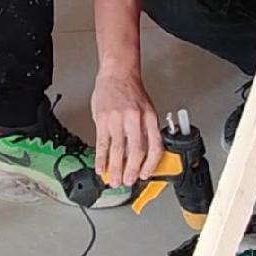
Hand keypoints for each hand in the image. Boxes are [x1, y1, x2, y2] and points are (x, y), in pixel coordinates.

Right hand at [91, 69, 163, 186]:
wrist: (117, 73)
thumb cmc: (132, 92)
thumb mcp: (147, 109)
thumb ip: (146, 130)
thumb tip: (144, 155)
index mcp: (150, 118)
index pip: (154, 146)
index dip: (151, 165)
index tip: (145, 174)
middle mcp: (135, 119)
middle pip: (136, 151)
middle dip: (131, 170)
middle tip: (127, 181)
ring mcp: (118, 119)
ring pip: (117, 150)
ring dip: (115, 168)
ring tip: (113, 180)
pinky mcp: (103, 119)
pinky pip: (102, 143)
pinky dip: (101, 158)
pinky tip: (100, 167)